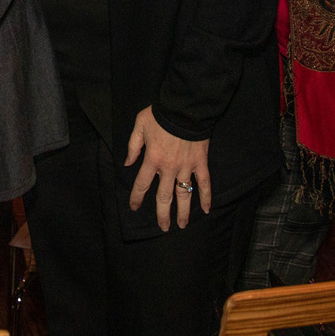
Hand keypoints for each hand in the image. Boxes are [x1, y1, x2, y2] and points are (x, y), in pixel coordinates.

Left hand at [125, 106, 210, 230]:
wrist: (185, 108)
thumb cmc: (161, 115)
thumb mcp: (140, 126)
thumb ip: (133, 146)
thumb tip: (127, 163)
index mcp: (152, 159)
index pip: (142, 184)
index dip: (137, 198)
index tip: (134, 207)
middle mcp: (169, 168)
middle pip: (164, 197)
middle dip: (162, 214)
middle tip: (163, 227)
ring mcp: (186, 167)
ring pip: (184, 194)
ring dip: (183, 211)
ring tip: (182, 225)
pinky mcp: (200, 163)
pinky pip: (204, 183)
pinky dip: (206, 197)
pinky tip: (206, 210)